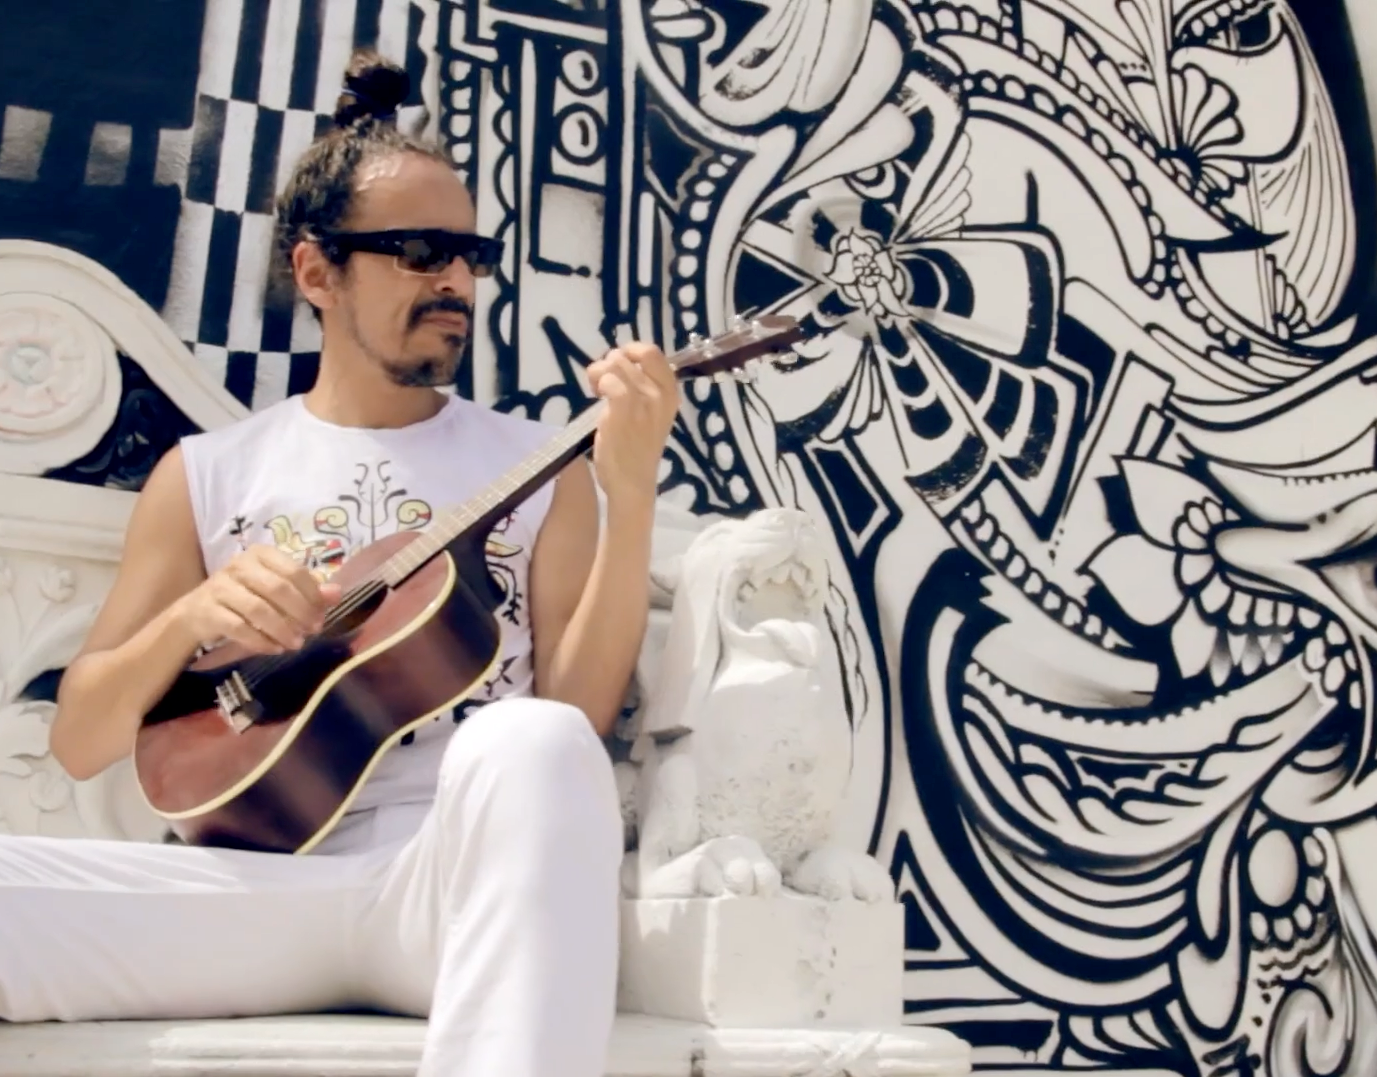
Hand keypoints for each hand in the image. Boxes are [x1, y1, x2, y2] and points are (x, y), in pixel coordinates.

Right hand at [176, 545, 341, 654]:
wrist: (195, 614)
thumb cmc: (243, 597)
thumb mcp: (274, 590)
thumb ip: (305, 590)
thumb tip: (336, 593)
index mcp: (260, 554)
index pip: (294, 570)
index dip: (312, 594)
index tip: (322, 614)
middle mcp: (239, 565)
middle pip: (278, 588)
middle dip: (300, 612)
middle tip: (313, 630)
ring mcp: (220, 587)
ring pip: (259, 609)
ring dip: (282, 629)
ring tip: (297, 643)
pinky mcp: (208, 610)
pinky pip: (238, 628)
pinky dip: (260, 640)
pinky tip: (275, 648)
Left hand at [586, 341, 678, 507]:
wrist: (632, 483)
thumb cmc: (638, 449)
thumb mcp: (651, 414)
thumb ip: (643, 388)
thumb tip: (617, 362)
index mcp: (671, 393)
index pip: (652, 353)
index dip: (630, 351)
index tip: (619, 365)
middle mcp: (660, 395)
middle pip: (628, 356)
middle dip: (609, 363)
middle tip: (602, 383)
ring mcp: (643, 402)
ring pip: (614, 364)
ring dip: (599, 373)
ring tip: (597, 391)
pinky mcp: (622, 412)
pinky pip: (609, 382)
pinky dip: (598, 383)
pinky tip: (596, 397)